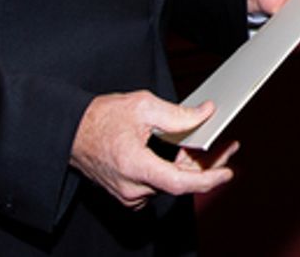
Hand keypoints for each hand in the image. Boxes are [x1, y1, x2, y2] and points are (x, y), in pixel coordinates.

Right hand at [69, 93, 238, 207]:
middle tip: (228, 147)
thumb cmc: (100, 118)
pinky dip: (174, 169)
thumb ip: (178, 114)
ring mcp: (128, 193)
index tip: (226, 173)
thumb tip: (205, 113)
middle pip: (179, 181)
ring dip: (190, 166)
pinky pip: (158, 183)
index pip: (178, 182)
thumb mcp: (143, 106)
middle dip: (206, 165)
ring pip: (170, 182)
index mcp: (135, 166)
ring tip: (210, 145)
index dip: (206, 179)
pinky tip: (186, 154)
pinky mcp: (127, 192)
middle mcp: (132, 187)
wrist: (70, 131)